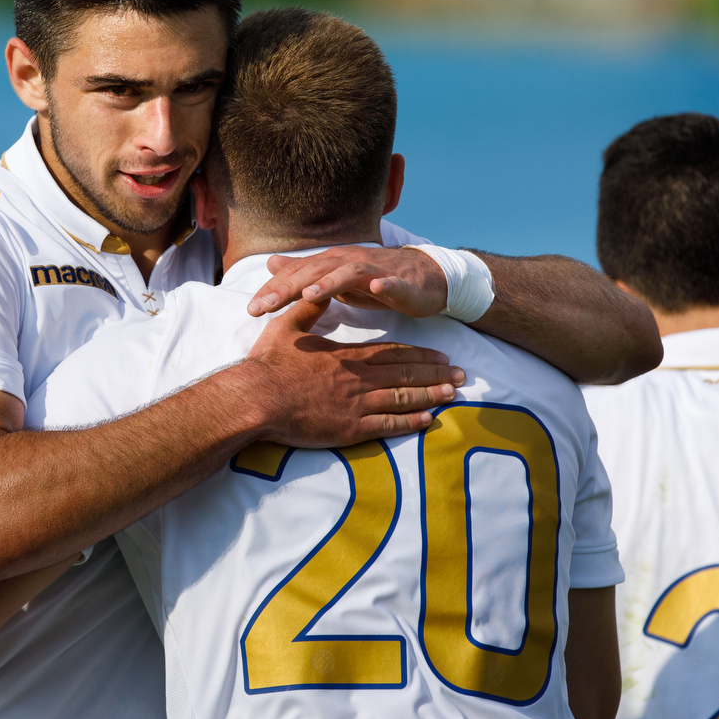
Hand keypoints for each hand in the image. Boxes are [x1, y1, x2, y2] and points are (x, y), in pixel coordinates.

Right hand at [237, 300, 463, 445]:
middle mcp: (359, 378)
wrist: (257, 398)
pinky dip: (410, 422)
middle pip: (406, 374)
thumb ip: (308, 309)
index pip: (392, 353)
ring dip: (431, 395)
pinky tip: (428, 420)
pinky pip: (388, 425)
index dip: (419, 354)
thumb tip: (318, 289)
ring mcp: (357, 405)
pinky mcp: (350, 429)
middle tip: (461, 375)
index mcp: (347, 355)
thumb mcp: (287, 326)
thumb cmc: (268, 364)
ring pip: (403, 398)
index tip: (440, 355)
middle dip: (436, 374)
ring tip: (452, 394)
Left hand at [247, 246, 448, 317]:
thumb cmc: (375, 278)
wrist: (422, 276)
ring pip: (348, 273)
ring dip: (329, 282)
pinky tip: (376, 288)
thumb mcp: (334, 277)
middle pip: (315, 272)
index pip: (297, 276)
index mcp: (331, 264)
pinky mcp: (400, 281)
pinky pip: (391, 281)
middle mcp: (349, 261)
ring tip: (309, 295)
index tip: (251, 309)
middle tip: (266, 305)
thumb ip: (304, 271)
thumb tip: (271, 263)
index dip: (274, 290)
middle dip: (289, 287)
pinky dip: (384, 283)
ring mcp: (375, 269)